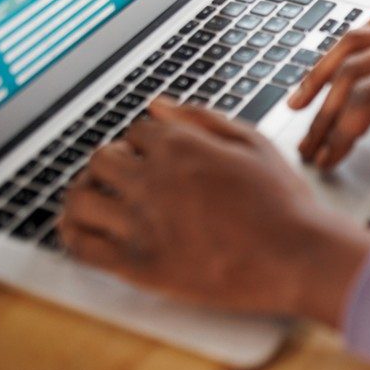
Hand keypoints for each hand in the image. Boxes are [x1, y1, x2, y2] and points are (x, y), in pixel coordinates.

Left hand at [58, 99, 369, 326]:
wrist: (296, 257)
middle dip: (114, 162)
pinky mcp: (138, 265)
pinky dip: (73, 234)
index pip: (138, 130)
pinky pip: (82, 246)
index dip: (147, 140)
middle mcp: (154, 181)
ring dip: (85, 194)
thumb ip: (200, 118)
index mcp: (182, 146)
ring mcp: (141, 224)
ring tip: (98, 199)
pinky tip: (81, 230)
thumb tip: (156, 105)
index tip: (156, 154)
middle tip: (127, 175)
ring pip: (81, 199)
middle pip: (102, 158)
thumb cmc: (283, 201)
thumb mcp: (253, 143)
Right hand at [288, 15, 369, 170]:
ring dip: (323, 72)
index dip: (341, 129)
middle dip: (324, 112)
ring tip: (299, 101)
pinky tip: (337, 61)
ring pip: (357, 45)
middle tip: (307, 146)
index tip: (327, 157)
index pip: (368, 96)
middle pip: (353, 72)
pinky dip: (349, 46)